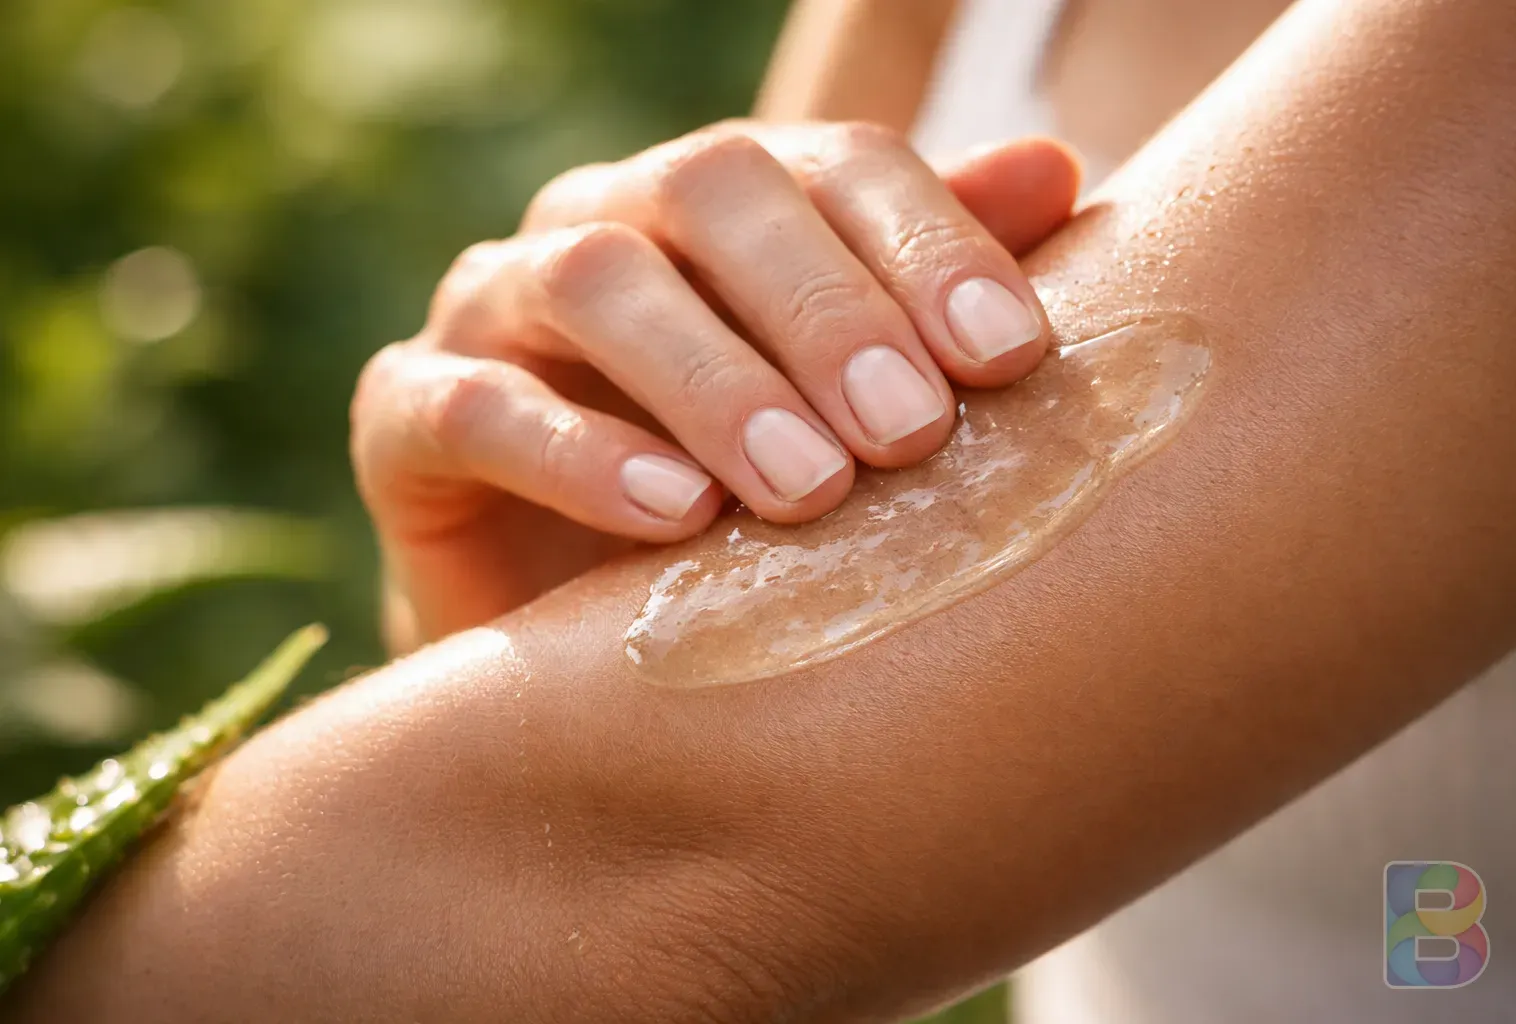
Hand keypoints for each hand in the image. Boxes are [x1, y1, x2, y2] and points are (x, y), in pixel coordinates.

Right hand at [351, 121, 1079, 648]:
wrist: (570, 625)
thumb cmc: (741, 501)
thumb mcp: (850, 400)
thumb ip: (934, 286)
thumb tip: (1061, 170)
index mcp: (726, 204)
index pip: (834, 163)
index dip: (929, 241)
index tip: (1011, 355)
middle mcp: (608, 224)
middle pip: (712, 189)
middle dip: (825, 310)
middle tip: (911, 435)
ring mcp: (495, 307)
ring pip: (590, 281)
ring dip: (712, 379)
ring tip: (804, 488)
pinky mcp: (406, 413)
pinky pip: (470, 404)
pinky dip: (572, 452)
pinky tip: (674, 518)